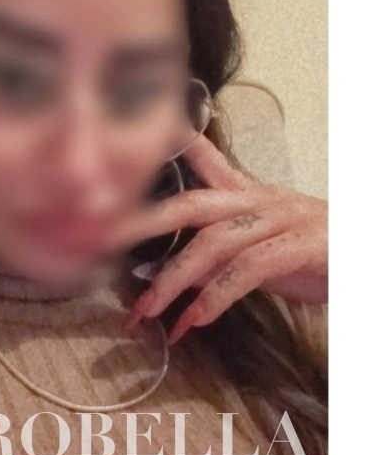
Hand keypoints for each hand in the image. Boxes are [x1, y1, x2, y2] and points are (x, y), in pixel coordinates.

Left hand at [112, 131, 327, 344]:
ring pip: (213, 242)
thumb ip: (210, 260)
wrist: (364, 258)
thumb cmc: (311, 255)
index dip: (173, 143)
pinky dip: (214, 299)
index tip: (140, 133)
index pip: (206, 161)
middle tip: (102, 242)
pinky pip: (246, 270)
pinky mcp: (300, 246)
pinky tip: (194, 321)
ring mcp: (280, 219)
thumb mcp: (255, 254)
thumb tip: (156, 272)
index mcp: (249, 195)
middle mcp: (259, 199)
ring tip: (145, 311)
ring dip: (173, 280)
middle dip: (143, 222)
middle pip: (192, 203)